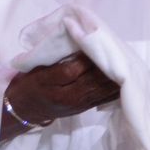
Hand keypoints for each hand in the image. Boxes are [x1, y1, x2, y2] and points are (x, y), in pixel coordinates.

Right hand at [0, 51, 119, 141]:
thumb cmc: (32, 84)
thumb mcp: (38, 69)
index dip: (88, 55)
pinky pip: (104, 98)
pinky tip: (125, 77)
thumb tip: (83, 46)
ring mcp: (79, 104)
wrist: (25, 109)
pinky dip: (115, 87)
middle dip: (106, 64)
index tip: (97, 40)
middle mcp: (68, 96)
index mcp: (53, 84)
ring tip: (125, 58)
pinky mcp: (85, 108)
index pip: (74, 69)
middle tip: (116, 46)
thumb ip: (59, 59)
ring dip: (115, 75)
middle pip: (92, 79)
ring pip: (101, 89)